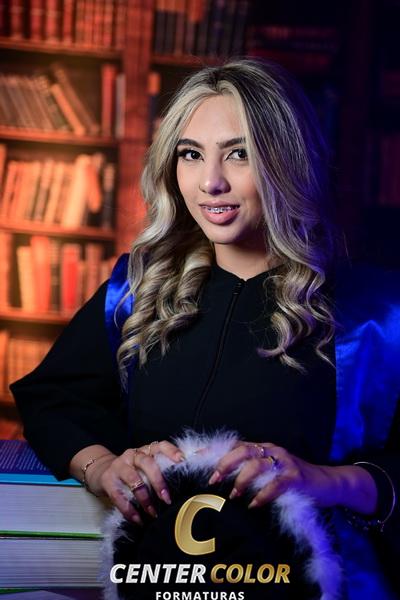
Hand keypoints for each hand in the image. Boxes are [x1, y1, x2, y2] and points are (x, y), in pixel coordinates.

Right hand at [85, 441, 184, 523]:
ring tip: (152, 513)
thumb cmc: (133, 471)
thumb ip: (169, 466)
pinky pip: (118, 495)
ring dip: (144, 498)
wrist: (101, 471)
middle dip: (158, 481)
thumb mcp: (149, 466)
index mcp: (147, 450)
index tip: (182, 462)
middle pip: (147, 463)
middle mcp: (133, 454)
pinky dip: (128, 509)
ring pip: (133, 479)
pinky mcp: (107, 479)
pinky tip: (136, 519)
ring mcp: (119, 465)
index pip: (161, 446)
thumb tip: (199, 461)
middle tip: (167, 499)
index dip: (172, 452)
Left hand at [207, 441, 377, 513]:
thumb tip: (222, 484)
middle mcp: (271, 451)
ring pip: (257, 465)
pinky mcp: (296, 476)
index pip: (234, 446)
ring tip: (234, 495)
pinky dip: (263, 494)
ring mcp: (284, 462)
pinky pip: (276, 483)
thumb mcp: (270, 474)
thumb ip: (251, 474)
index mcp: (262, 449)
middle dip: (225, 465)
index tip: (195, 459)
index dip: (214, 451)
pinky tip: (254, 504)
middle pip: (242, 451)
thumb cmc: (293, 482)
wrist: (327, 484)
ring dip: (242, 480)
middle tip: (213, 481)